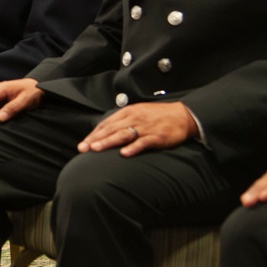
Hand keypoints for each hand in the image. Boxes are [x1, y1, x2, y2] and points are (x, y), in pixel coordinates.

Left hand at [77, 101, 197, 156]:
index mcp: (128, 112)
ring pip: (123, 135)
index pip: (106, 124)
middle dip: (96, 139)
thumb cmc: (157, 116)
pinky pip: (143, 142)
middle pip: (111, 129)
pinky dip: (133, 148)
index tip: (83, 144)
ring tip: (96, 149)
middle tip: (83, 148)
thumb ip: (122, 122)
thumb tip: (104, 132)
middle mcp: (134, 118)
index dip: (93, 134)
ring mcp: (146, 127)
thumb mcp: (137, 113)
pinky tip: (124, 154)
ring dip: (108, 142)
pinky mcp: (157, 136)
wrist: (183, 115)